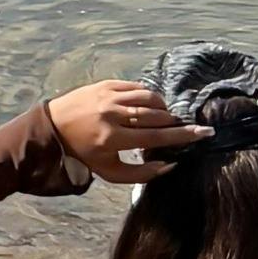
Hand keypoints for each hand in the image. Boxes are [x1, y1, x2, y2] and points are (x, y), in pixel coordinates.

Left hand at [44, 80, 203, 183]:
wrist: (53, 127)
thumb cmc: (85, 153)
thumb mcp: (110, 172)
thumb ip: (142, 173)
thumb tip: (170, 164)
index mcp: (113, 138)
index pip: (156, 137)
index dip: (183, 135)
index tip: (204, 132)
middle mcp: (112, 115)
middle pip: (156, 116)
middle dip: (174, 122)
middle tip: (182, 126)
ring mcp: (109, 96)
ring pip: (149, 98)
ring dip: (162, 108)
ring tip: (162, 118)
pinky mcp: (106, 84)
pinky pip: (137, 87)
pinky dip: (148, 96)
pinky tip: (148, 106)